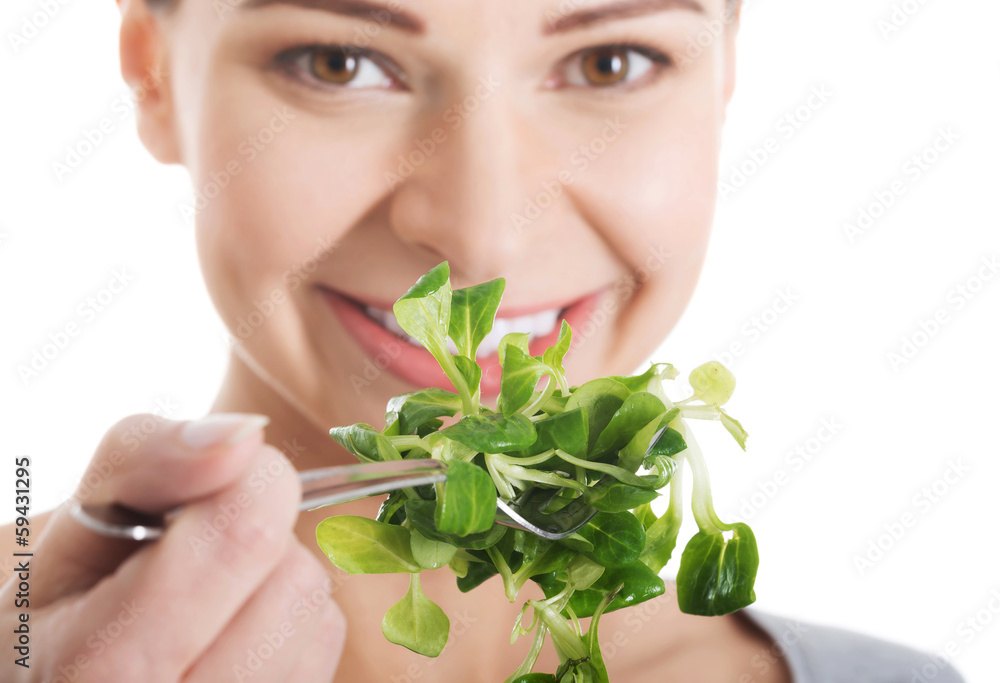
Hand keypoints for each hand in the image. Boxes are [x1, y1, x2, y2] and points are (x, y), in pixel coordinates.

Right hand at [0, 413, 345, 681]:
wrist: (70, 675)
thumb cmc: (73, 600)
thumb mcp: (79, 521)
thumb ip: (145, 458)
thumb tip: (243, 436)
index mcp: (98, 668)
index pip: (244, 537)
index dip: (250, 482)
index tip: (216, 480)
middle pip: (296, 580)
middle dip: (259, 538)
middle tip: (200, 551)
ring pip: (318, 614)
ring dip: (277, 583)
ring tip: (212, 599)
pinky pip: (326, 645)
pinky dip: (293, 621)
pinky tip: (235, 631)